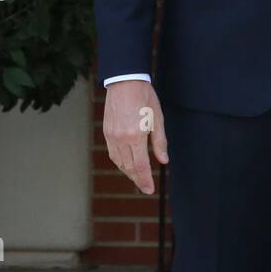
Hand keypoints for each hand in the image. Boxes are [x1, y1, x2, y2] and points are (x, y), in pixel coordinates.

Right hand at [103, 79, 167, 194]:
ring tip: (137, 177)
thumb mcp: (157, 118)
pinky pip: (112, 153)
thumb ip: (160, 141)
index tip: (149, 190)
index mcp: (136, 135)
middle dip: (137, 179)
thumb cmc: (145, 97)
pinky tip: (127, 164)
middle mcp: (121, 138)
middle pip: (129, 167)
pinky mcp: (106, 132)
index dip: (145, 180)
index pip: (141, 165)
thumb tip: (163, 160)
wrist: (125, 81)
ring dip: (128, 172)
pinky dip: (120, 161)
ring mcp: (112, 135)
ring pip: (119, 162)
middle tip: (145, 188)